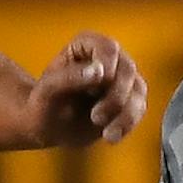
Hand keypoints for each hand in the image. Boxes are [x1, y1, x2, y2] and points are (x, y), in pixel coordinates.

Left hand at [28, 33, 146, 146]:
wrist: (48, 127)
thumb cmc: (43, 104)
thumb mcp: (47, 91)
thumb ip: (69, 77)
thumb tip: (99, 71)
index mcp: (87, 45)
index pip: (108, 48)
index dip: (107, 65)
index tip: (96, 87)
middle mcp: (109, 58)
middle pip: (127, 70)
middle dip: (116, 96)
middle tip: (96, 117)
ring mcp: (122, 79)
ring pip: (138, 91)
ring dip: (125, 114)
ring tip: (106, 134)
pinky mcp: (130, 100)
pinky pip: (139, 110)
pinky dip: (127, 125)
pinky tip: (111, 137)